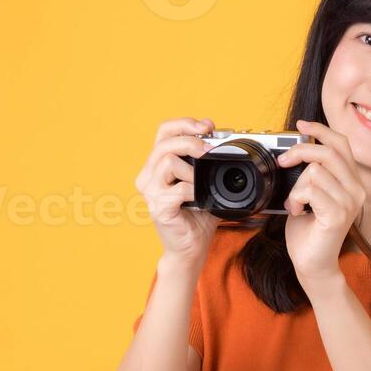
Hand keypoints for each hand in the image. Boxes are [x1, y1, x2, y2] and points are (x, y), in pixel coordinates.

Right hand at [134, 117, 220, 266]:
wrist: (191, 247)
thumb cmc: (197, 216)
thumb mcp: (204, 181)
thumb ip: (207, 160)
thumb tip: (222, 138)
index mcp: (157, 165)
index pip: (164, 131)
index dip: (185, 123)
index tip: (207, 127)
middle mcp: (148, 176)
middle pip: (165, 142)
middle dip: (192, 141)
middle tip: (210, 150)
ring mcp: (151, 192)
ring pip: (167, 160)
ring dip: (192, 168)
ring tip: (201, 182)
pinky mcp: (158, 208)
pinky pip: (177, 188)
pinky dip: (193, 190)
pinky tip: (198, 199)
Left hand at [278, 118, 366, 290]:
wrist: (312, 264)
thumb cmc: (309, 231)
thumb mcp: (310, 194)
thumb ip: (311, 173)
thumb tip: (296, 151)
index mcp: (351, 181)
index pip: (341, 143)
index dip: (320, 129)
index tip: (301, 125)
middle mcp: (356, 189)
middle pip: (327, 151)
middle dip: (299, 152)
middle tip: (282, 162)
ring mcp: (350, 202)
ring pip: (314, 171)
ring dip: (295, 187)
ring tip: (296, 204)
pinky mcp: (338, 215)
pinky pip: (310, 190)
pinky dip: (296, 199)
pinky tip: (298, 211)